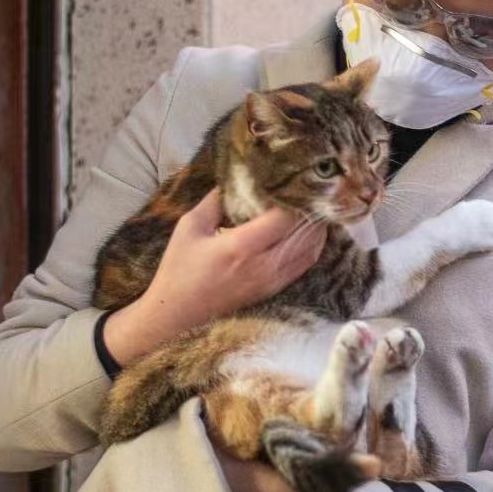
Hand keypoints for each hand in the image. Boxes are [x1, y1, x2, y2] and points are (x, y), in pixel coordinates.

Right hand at [101, 191, 325, 365]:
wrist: (177, 312)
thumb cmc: (179, 267)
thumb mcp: (190, 225)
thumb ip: (216, 200)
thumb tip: (237, 179)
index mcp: (242, 246)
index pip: (286, 217)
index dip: (295, 197)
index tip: (292, 180)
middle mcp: (264, 265)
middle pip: (306, 232)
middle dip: (310, 209)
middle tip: (307, 190)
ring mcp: (272, 280)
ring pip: (312, 249)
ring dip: (315, 227)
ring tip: (309, 207)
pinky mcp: (274, 290)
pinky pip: (305, 264)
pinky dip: (311, 245)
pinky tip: (305, 231)